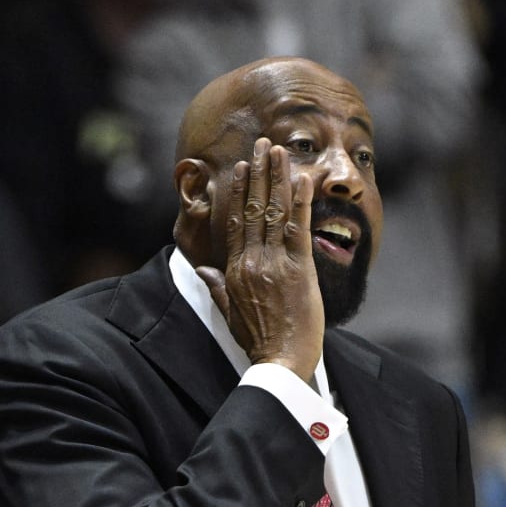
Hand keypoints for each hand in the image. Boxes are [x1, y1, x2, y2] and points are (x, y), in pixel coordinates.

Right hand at [197, 137, 323, 383]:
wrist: (280, 363)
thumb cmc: (258, 342)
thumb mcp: (230, 314)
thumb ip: (217, 288)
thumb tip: (201, 269)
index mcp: (235, 271)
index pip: (235, 223)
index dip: (239, 192)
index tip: (242, 168)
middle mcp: (252, 262)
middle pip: (254, 209)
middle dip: (259, 174)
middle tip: (262, 144)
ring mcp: (275, 264)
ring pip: (275, 213)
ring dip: (278, 178)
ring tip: (280, 150)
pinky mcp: (299, 270)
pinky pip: (298, 229)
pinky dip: (301, 202)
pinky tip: (303, 179)